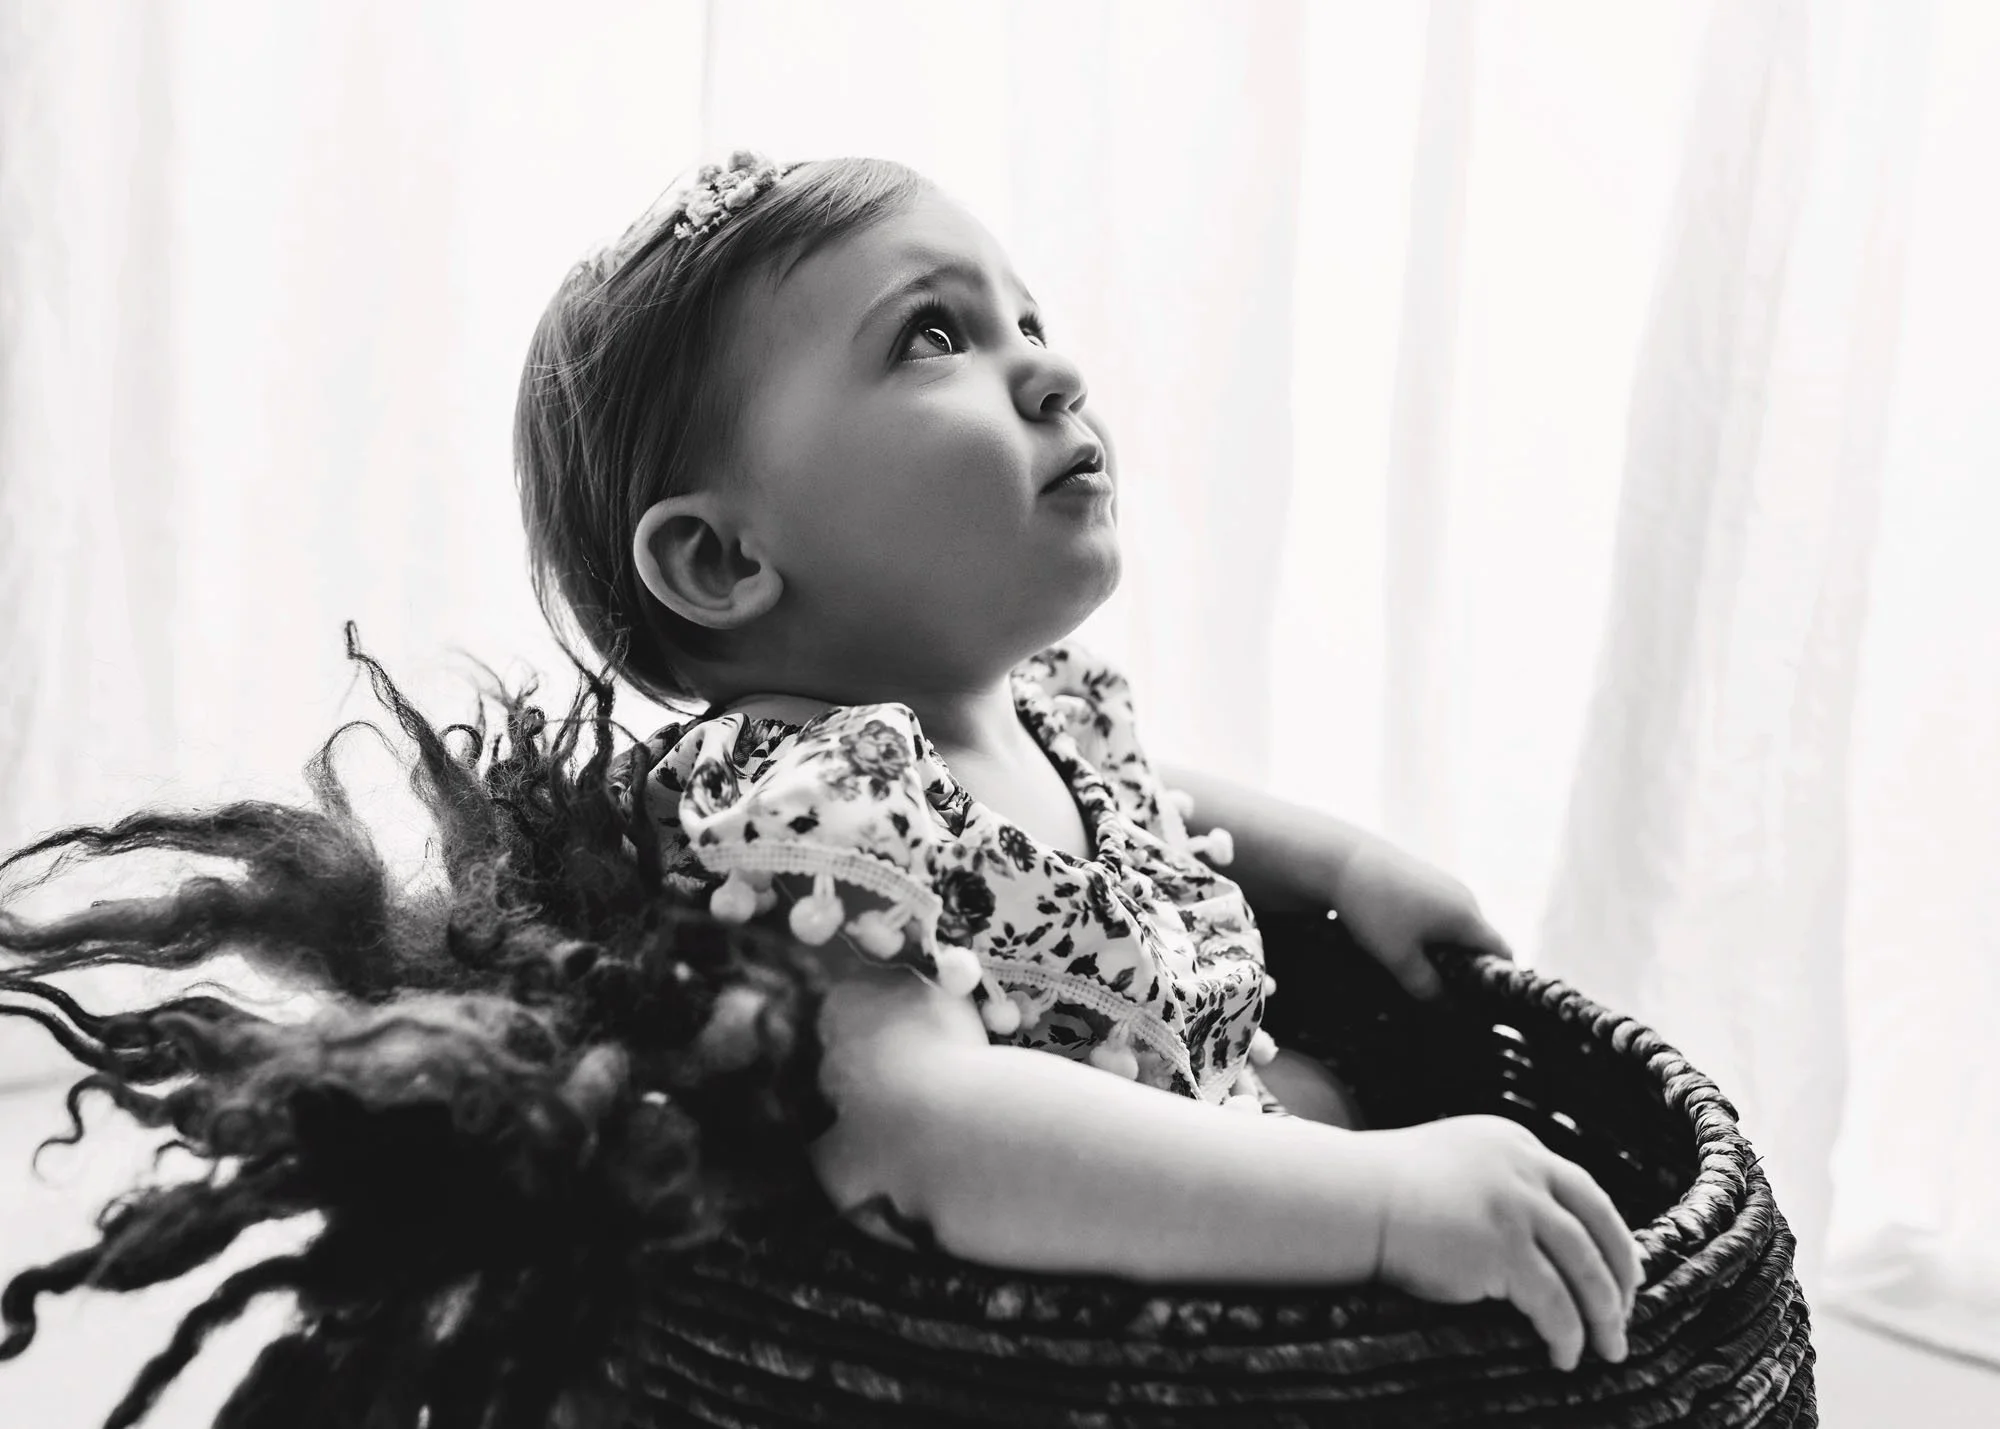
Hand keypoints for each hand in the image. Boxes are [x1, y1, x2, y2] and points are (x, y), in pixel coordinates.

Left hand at [1328, 836, 1511, 1000]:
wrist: (1342, 859)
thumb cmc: (1375, 911)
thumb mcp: (1400, 959)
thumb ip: (1428, 988)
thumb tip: (1452, 1009)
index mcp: (1467, 917)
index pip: (1502, 953)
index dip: (1494, 980)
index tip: (1476, 999)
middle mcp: (1465, 897)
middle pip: (1480, 940)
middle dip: (1465, 965)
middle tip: (1437, 984)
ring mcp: (1447, 883)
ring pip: (1458, 925)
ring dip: (1445, 946)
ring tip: (1412, 958)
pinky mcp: (1427, 875)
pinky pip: (1441, 910)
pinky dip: (1431, 927)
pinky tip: (1400, 932)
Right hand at [1363, 1115, 1643, 1371]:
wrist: (1348, 1197)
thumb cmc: (1385, 1190)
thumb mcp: (1454, 1166)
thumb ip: (1496, 1183)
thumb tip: (1534, 1238)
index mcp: (1515, 1145)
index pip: (1582, 1191)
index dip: (1610, 1235)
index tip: (1622, 1270)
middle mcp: (1525, 1169)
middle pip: (1599, 1226)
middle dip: (1621, 1277)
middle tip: (1625, 1316)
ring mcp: (1517, 1207)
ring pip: (1586, 1270)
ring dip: (1604, 1316)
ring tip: (1608, 1349)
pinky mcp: (1504, 1250)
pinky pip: (1554, 1303)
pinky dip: (1566, 1334)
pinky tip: (1563, 1355)